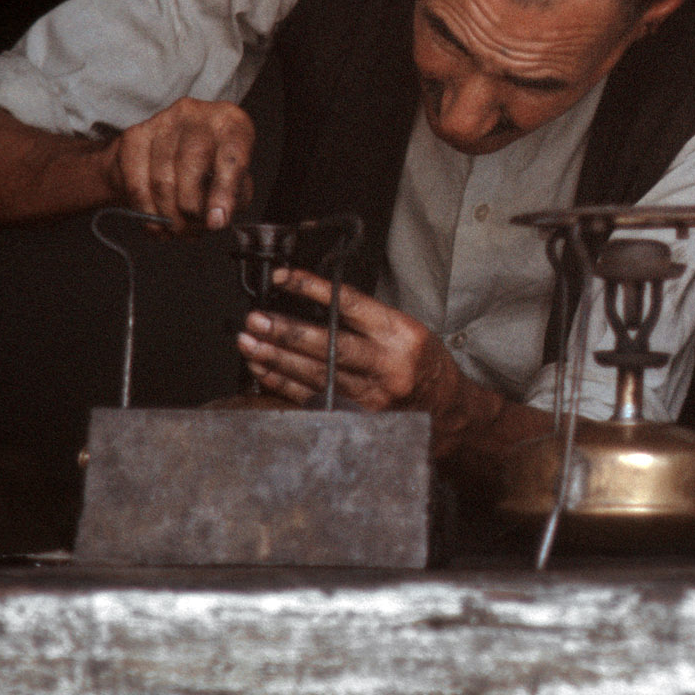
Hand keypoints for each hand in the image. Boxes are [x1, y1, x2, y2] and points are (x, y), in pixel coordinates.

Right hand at [103, 98, 254, 230]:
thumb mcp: (235, 179)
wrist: (166, 150)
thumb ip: (233, 198)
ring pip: (162, 179)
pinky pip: (137, 184)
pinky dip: (147, 212)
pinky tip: (157, 224)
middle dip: (190, 208)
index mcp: (230, 121)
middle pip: (191, 165)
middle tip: (192, 230)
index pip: (231, 154)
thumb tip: (217, 217)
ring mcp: (162, 122)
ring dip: (168, 216)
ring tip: (176, 230)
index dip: (224, 191)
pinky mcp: (134, 136)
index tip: (217, 221)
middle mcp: (196, 114)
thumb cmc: (210, 166)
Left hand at [236, 268, 493, 454]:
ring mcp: (372, 395)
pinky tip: (262, 370)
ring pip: (316, 375)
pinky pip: (313, 398)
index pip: (351, 305)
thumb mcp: (405, 328)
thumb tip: (312, 301)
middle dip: (287, 332)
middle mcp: (387, 365)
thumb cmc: (421, 361)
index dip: (314, 289)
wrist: (445, 409)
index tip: (284, 277)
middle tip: (255, 320)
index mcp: (400, 333)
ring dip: (277, 358)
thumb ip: (365, 317)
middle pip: (330, 346)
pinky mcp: (358, 417)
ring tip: (249, 343)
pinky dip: (284, 384)